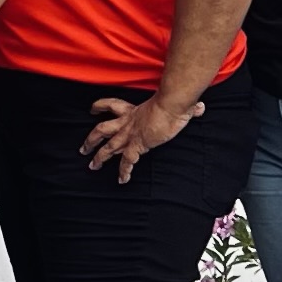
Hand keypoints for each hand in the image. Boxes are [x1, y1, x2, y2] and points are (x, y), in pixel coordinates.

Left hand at [82, 92, 201, 182]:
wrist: (171, 105)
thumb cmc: (174, 101)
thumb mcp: (174, 104)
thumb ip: (186, 108)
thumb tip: (198, 107)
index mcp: (133, 110)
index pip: (110, 105)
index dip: (99, 107)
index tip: (92, 110)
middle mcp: (127, 123)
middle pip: (101, 130)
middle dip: (91, 140)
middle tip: (83, 148)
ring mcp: (130, 134)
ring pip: (107, 147)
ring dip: (99, 157)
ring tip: (92, 165)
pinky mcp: (137, 145)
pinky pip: (127, 161)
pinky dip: (124, 171)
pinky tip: (122, 180)